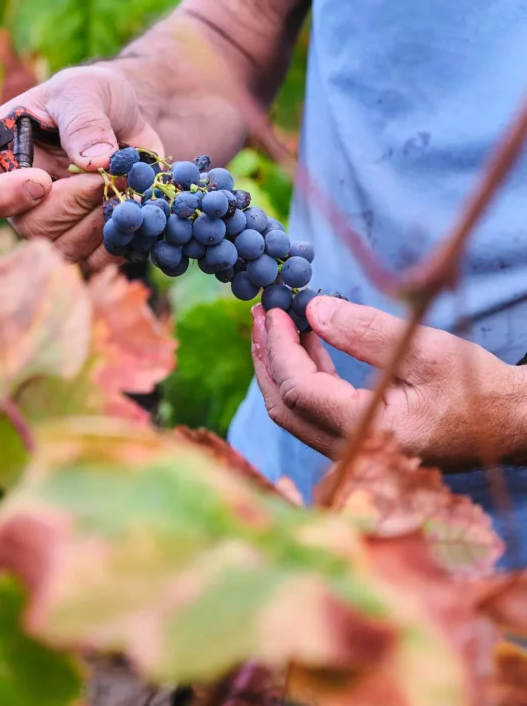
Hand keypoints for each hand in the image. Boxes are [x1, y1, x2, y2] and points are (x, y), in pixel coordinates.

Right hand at [0, 65, 163, 268]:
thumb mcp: (85, 90)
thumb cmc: (90, 96)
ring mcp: (52, 222)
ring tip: (124, 183)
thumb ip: (84, 120)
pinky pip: (96, 260)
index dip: (2, 197)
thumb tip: (95, 160)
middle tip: (105, 174)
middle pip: (30, 227)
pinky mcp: (86, 237)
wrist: (125, 116)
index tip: (42, 181)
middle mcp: (18, 198)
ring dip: (100, 219)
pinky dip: (121, 238)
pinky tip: (135, 209)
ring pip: (65, 248)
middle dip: (74, 202)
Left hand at [251, 298, 526, 469]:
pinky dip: (305, 378)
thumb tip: (313, 310)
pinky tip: (311, 343)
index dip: (279, 347)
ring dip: (282, 367)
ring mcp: (355, 455)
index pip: (300, 389)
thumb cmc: (476, 388)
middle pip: (285, 408)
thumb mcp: (424, 349)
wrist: (511, 424)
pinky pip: (315, 414)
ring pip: (296, 414)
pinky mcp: (361, 446)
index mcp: (368, 433)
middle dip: (267, 357)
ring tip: (282, 321)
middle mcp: (353, 452)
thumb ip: (365, 330)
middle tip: (263, 313)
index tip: (275, 309)